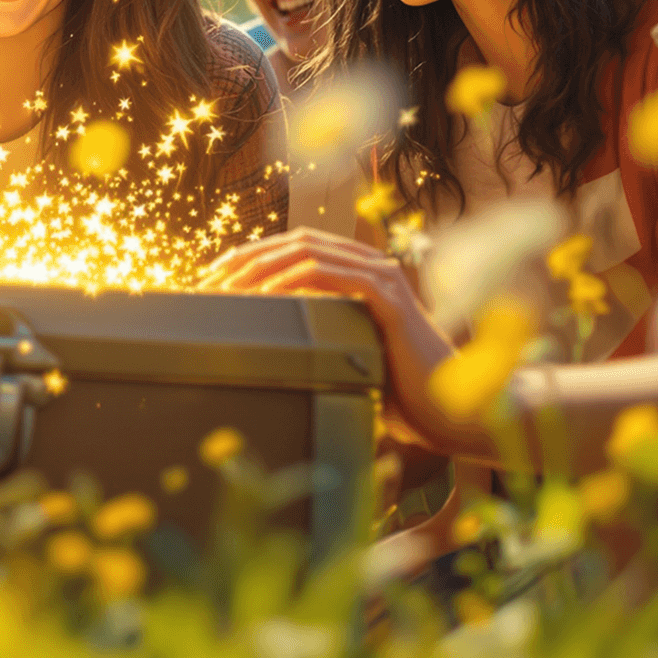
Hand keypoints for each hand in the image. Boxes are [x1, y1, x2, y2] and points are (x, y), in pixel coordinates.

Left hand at [204, 228, 482, 457]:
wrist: (454, 414)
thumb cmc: (403, 396)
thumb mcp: (350, 363)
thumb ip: (322, 346)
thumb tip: (270, 357)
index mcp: (358, 277)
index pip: (293, 252)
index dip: (248, 260)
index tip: (209, 281)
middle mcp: (369, 267)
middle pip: (292, 243)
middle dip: (243, 258)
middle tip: (204, 282)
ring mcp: (381, 277)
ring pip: (305, 251)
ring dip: (258, 266)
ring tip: (223, 289)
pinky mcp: (388, 297)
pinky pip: (330, 274)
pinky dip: (291, 279)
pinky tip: (262, 295)